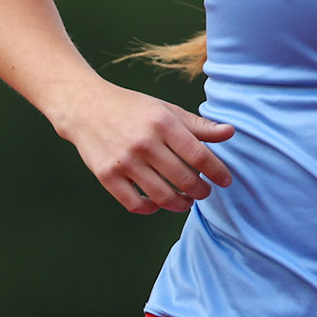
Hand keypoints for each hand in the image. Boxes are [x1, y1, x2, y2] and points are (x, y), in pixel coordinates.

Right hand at [54, 79, 234, 214]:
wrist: (86, 107)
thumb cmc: (134, 109)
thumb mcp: (167, 110)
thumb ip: (198, 126)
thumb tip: (230, 132)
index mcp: (163, 123)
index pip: (200, 156)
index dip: (218, 172)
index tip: (226, 181)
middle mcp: (145, 143)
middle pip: (185, 180)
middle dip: (201, 191)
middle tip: (204, 192)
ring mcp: (125, 162)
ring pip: (163, 197)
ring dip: (180, 204)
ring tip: (186, 201)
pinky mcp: (107, 176)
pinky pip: (136, 204)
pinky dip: (152, 209)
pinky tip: (158, 203)